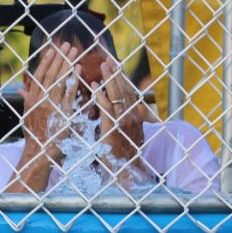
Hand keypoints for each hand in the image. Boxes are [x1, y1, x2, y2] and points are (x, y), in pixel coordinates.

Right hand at [20, 42, 78, 162]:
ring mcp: (49, 106)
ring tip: (74, 51)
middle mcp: (39, 100)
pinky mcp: (60, 113)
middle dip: (59, 57)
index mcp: (31, 99)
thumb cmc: (35, 136)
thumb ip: (26, 101)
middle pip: (50, 74)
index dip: (46, 61)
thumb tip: (21, 90)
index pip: (39, 75)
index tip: (52, 49)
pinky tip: (78, 69)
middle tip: (67, 44)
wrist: (39, 153)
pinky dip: (73, 80)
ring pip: (58, 80)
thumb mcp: (27, 116)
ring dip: (67, 64)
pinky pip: (68, 92)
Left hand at [93, 57, 151, 186]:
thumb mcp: (132, 136)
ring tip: (103, 66)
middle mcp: (132, 117)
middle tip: (109, 59)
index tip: (117, 65)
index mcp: (136, 117)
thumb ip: (132, 122)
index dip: (123, 78)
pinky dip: (101, 98)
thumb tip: (137, 113)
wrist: (127, 173)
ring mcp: (124, 123)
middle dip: (116, 73)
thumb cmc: (126, 156)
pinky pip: (107, 110)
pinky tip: (94, 89)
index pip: (129, 92)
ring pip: (117, 96)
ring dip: (110, 79)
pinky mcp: (114, 130)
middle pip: (124, 90)